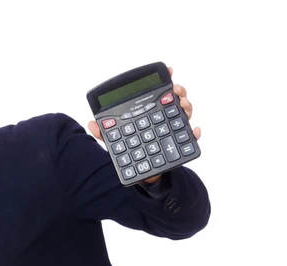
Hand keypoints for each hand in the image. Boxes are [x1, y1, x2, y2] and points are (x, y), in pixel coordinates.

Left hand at [87, 67, 201, 184]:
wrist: (142, 173)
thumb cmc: (130, 152)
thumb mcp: (115, 142)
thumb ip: (105, 133)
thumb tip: (92, 124)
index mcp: (149, 113)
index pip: (158, 93)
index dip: (165, 80)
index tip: (170, 70)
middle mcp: (163, 118)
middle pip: (175, 100)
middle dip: (179, 92)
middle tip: (176, 90)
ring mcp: (172, 130)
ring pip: (184, 114)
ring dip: (187, 107)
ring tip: (183, 106)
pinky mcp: (179, 144)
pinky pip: (190, 138)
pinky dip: (194, 134)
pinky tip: (194, 131)